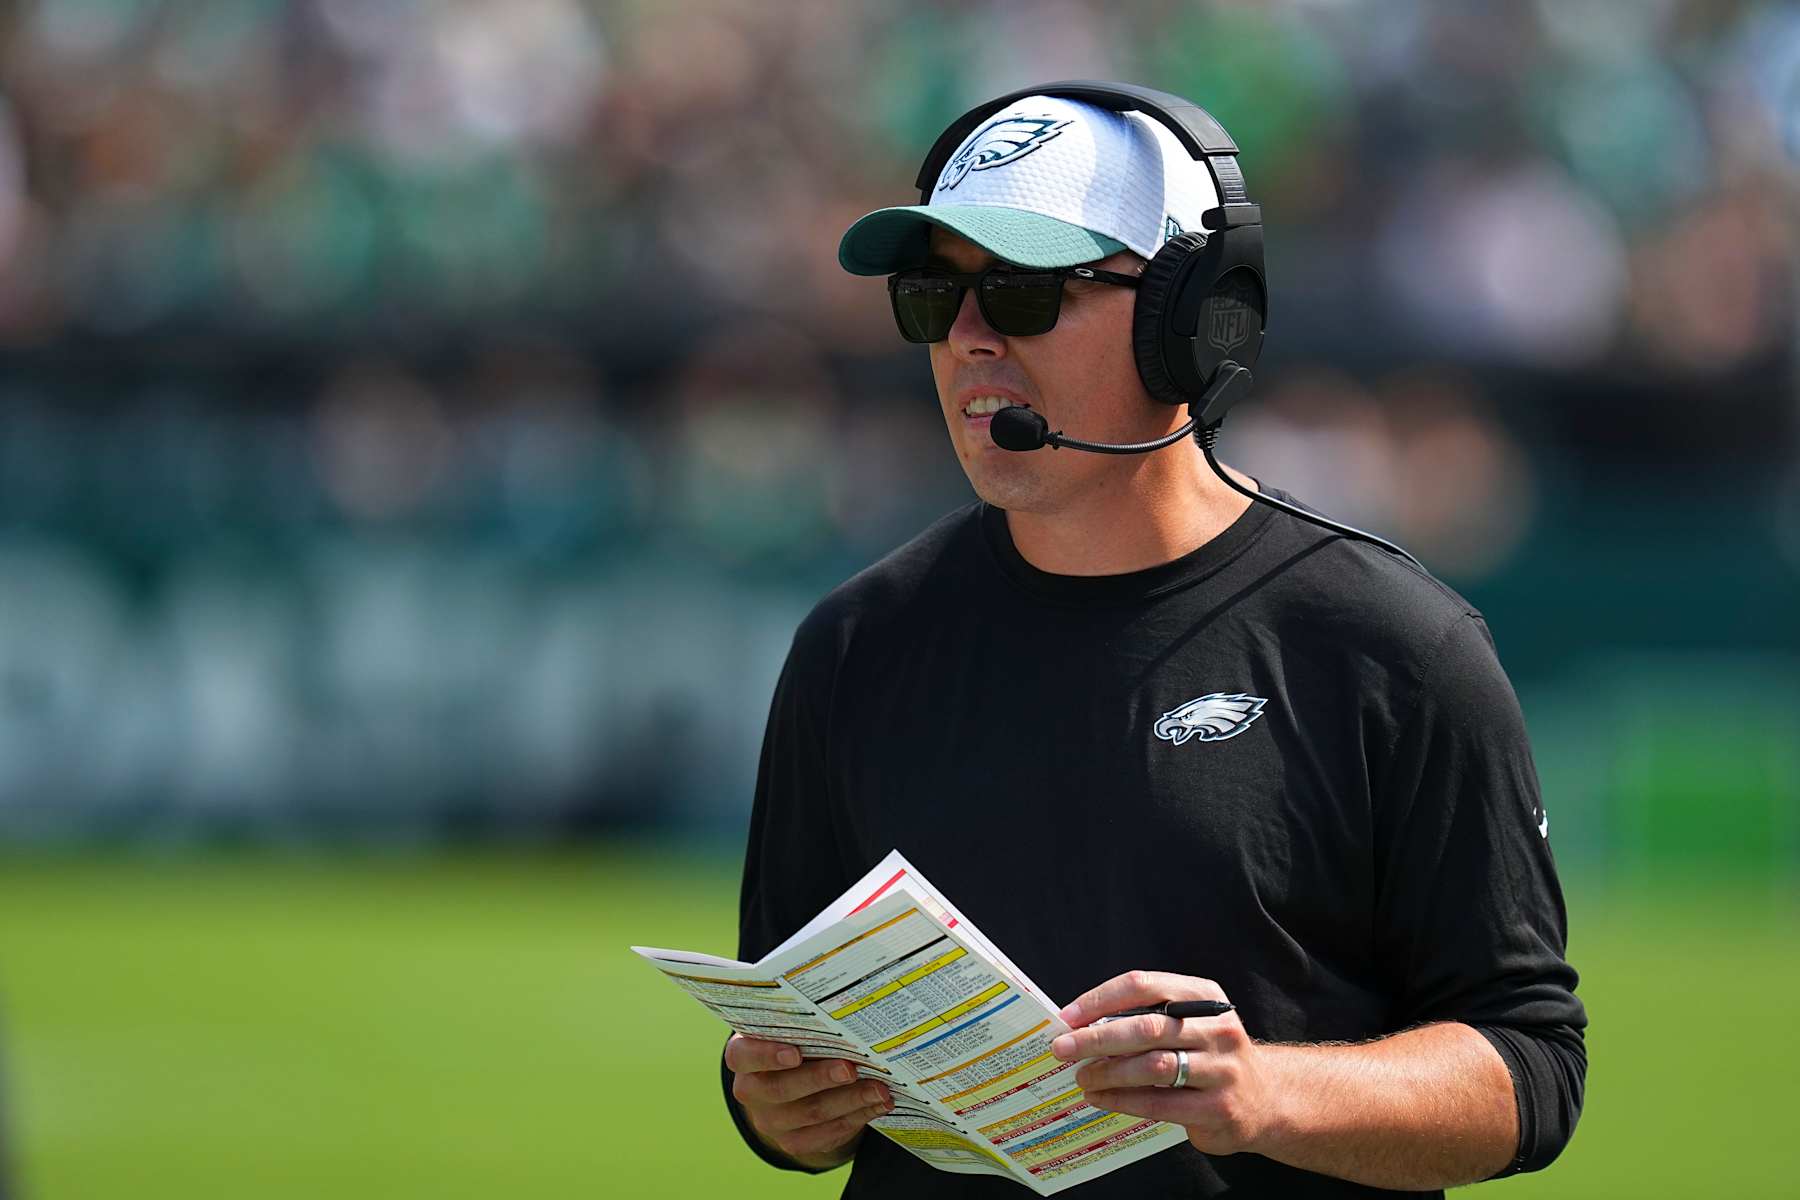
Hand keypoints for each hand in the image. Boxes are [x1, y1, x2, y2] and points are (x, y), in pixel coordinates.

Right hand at [725, 1035, 892, 1168]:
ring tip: (879, 1088)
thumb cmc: (792, 1042)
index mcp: (742, 1057)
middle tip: (851, 1068)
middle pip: (783, 1089)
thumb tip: (845, 1019)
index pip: (745, 1056)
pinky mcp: (793, 1142)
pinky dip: (857, 1117)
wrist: (790, 1083)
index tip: (795, 1054)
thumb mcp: (788, 1030)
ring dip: (850, 1100)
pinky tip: (877, 1105)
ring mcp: (770, 1122)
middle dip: (821, 1078)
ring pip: (812, 1113)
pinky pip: (826, 1134)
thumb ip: (804, 1024)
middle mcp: (750, 1092)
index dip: (768, 1055)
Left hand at [1049, 970, 1278, 1156]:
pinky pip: (1160, 1103)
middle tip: (1062, 1048)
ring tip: (1081, 1076)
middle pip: (1145, 1027)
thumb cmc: (1211, 1055)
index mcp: (1205, 995)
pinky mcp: (1218, 1107)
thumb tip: (1082, 1026)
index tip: (1068, 1016)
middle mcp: (1217, 1028)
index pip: (1144, 985)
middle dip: (1096, 1037)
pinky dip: (1122, 1100)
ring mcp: (1221, 1069)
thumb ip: (1148, 1018)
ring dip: (1108, 1071)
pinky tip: (1100, 1098)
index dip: (1101, 999)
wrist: (1267, 1099)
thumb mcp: (1191, 1022)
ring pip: (1152, 1066)